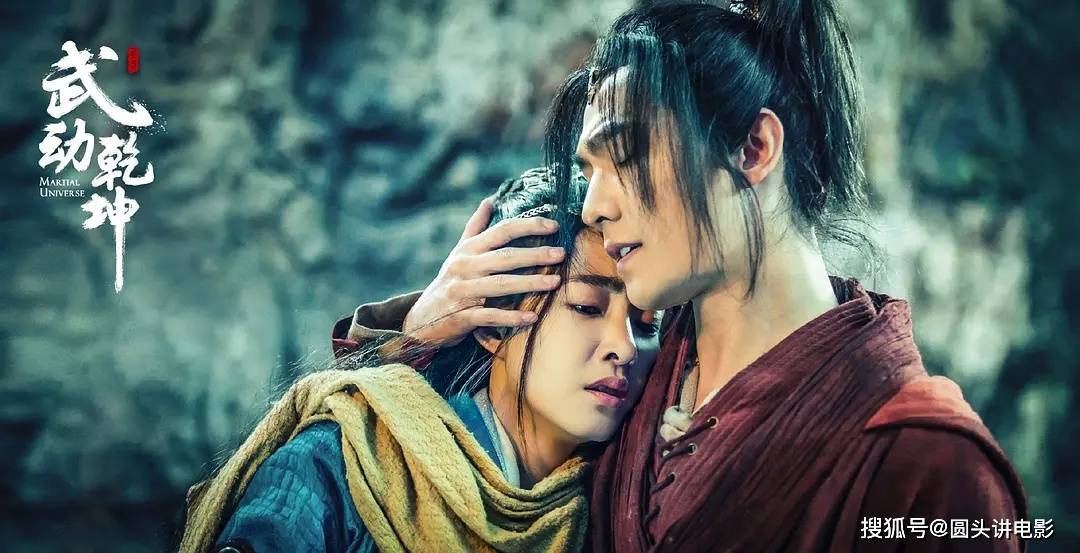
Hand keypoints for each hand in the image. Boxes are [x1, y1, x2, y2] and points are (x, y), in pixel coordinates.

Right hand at [402, 198, 565, 344]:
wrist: (421, 321)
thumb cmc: (448, 283)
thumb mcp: (458, 253)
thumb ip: (475, 227)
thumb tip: (490, 200)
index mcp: (468, 250)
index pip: (501, 231)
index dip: (528, 226)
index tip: (554, 225)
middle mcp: (465, 267)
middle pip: (505, 257)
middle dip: (535, 254)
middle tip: (561, 253)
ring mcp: (462, 292)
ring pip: (500, 285)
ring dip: (529, 283)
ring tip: (554, 283)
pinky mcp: (461, 317)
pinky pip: (490, 316)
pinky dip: (512, 317)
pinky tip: (532, 317)